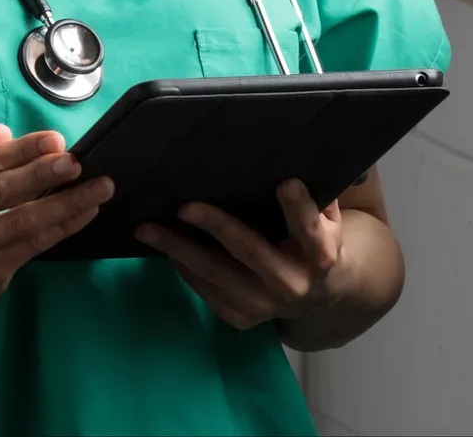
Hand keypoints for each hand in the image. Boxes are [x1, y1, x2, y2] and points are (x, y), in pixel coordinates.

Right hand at [0, 124, 113, 307]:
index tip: (55, 140)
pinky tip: (85, 213)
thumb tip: (3, 132)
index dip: (22, 151)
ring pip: (22, 223)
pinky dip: (62, 229)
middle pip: (1, 192)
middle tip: (77, 163)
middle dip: (43, 175)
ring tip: (98, 188)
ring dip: (65, 204)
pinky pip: (32, 248)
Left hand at [135, 179, 344, 329]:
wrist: (318, 296)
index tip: (284, 182)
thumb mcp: (326, 218)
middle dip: (215, 225)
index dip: (297, 207)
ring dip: (177, 249)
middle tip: (183, 206)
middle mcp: (292, 281)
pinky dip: (182, 267)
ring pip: (216, 272)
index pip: (308, 227)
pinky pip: (205, 290)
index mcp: (319, 252)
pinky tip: (164, 247)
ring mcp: (264, 304)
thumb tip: (293, 153)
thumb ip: (315, 194)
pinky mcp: (241, 317)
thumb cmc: (314, 239)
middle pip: (249, 250)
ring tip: (146, 228)